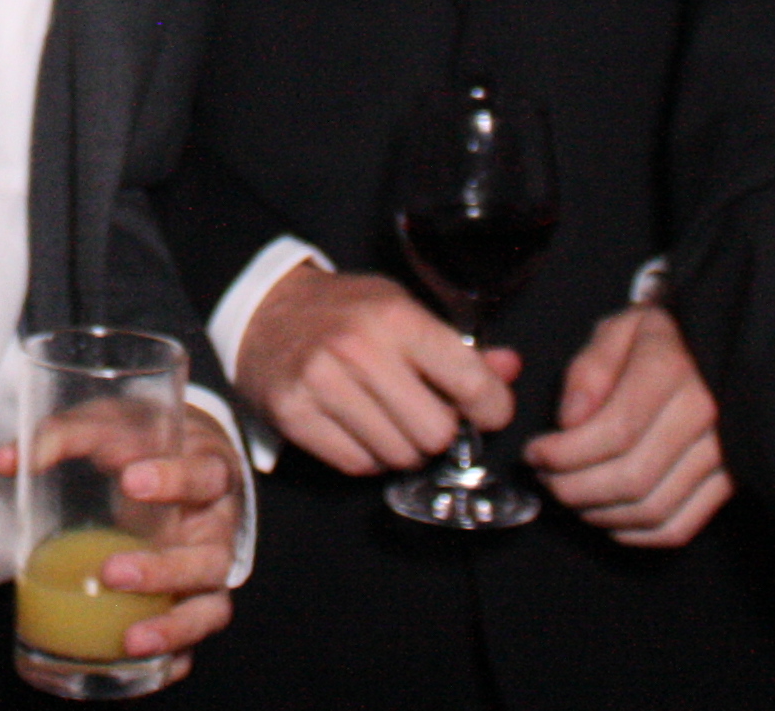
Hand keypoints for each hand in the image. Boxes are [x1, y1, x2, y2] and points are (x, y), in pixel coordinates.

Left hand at [0, 406, 244, 659]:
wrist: (187, 453)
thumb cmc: (147, 439)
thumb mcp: (112, 421)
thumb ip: (63, 434)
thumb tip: (6, 461)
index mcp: (207, 469)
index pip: (204, 475)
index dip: (173, 479)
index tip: (130, 479)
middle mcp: (217, 525)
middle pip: (210, 555)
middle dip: (164, 570)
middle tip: (112, 571)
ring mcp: (209, 568)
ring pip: (210, 605)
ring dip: (173, 626)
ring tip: (131, 638)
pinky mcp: (198, 598)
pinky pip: (194, 633)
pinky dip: (176, 654)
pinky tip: (144, 663)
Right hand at [230, 263, 518, 475]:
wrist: (264, 311)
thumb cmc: (345, 312)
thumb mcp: (403, 310)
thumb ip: (459, 348)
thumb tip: (510, 370)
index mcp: (395, 316)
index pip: (470, 382)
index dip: (491, 407)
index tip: (486, 411)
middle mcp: (358, 348)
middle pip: (435, 433)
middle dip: (438, 432)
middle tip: (423, 413)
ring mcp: (321, 382)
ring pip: (399, 456)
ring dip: (402, 447)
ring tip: (386, 419)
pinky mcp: (294, 413)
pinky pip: (357, 465)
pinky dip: (367, 457)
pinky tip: (358, 428)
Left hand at [520, 302, 729, 546]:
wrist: (720, 348)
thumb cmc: (660, 338)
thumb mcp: (618, 331)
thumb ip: (589, 370)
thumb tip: (570, 422)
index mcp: (672, 368)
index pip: (614, 431)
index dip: (565, 453)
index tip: (534, 452)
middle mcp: (706, 415)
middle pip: (631, 477)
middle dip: (574, 488)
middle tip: (545, 478)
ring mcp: (724, 454)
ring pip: (652, 509)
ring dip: (599, 513)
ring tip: (570, 494)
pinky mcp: (729, 483)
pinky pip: (678, 527)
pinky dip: (635, 534)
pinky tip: (607, 516)